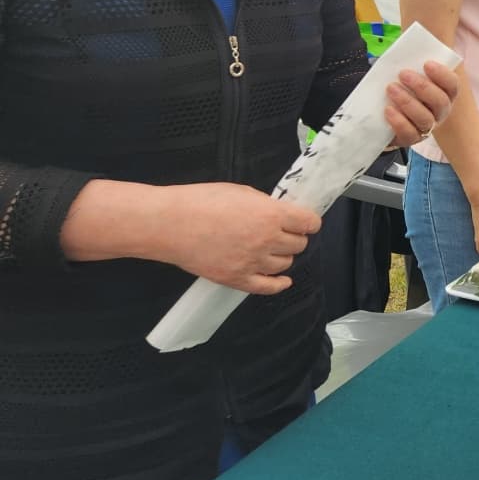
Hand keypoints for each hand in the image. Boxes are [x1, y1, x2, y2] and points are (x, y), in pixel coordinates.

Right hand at [156, 183, 320, 293]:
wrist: (169, 223)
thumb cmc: (201, 201)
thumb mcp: (242, 191)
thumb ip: (266, 204)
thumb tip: (280, 212)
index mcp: (271, 215)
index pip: (309, 223)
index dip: (308, 221)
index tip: (305, 222)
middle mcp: (267, 240)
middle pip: (299, 244)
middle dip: (294, 237)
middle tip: (284, 232)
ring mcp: (252, 262)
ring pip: (285, 264)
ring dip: (283, 256)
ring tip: (272, 249)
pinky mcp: (237, 279)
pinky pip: (268, 287)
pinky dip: (279, 284)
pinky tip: (283, 281)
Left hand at [384, 60, 458, 148]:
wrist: (386, 115)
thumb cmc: (402, 89)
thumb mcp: (408, 76)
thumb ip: (411, 66)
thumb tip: (403, 52)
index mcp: (444, 93)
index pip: (452, 85)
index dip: (442, 74)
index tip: (426, 64)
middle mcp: (440, 112)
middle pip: (440, 101)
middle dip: (422, 86)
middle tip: (403, 74)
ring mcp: (427, 127)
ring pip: (425, 118)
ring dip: (408, 102)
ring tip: (391, 88)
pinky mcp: (412, 138)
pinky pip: (410, 133)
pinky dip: (399, 121)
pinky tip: (388, 109)